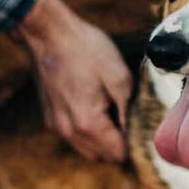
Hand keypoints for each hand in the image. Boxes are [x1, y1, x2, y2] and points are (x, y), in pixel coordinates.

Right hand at [15, 0, 131, 161]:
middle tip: (129, 120)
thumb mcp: (119, 76)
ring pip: (85, 148)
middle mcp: (68, 131)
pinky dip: (86, 130)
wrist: (46, 32)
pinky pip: (73, 135)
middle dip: (117, 145)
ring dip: (101, 139)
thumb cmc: (84, 49)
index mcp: (88, 122)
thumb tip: (133, 130)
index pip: (117, 154)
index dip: (133, 144)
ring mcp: (55, 124)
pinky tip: (95, 106)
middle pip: (101, 156)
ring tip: (113, 112)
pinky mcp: (48, 116)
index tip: (142, 128)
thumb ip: (127, 109)